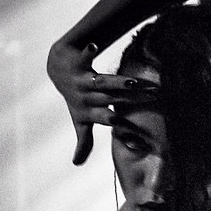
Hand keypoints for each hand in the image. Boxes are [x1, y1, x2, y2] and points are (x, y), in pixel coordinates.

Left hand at [47, 40, 156, 164]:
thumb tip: (77, 165)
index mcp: (90, 112)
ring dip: (117, 82)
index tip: (144, 139)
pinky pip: (83, 57)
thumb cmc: (73, 98)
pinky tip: (94, 45)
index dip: (126, 130)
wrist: (57, 69)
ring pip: (103, 81)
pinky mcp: (77, 62)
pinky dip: (87, 51)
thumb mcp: (79, 121)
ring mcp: (81, 80)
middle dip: (132, 100)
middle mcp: (86, 98)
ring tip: (134, 82)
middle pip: (112, 99)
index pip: (111, 122)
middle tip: (154, 99)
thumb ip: (83, 141)